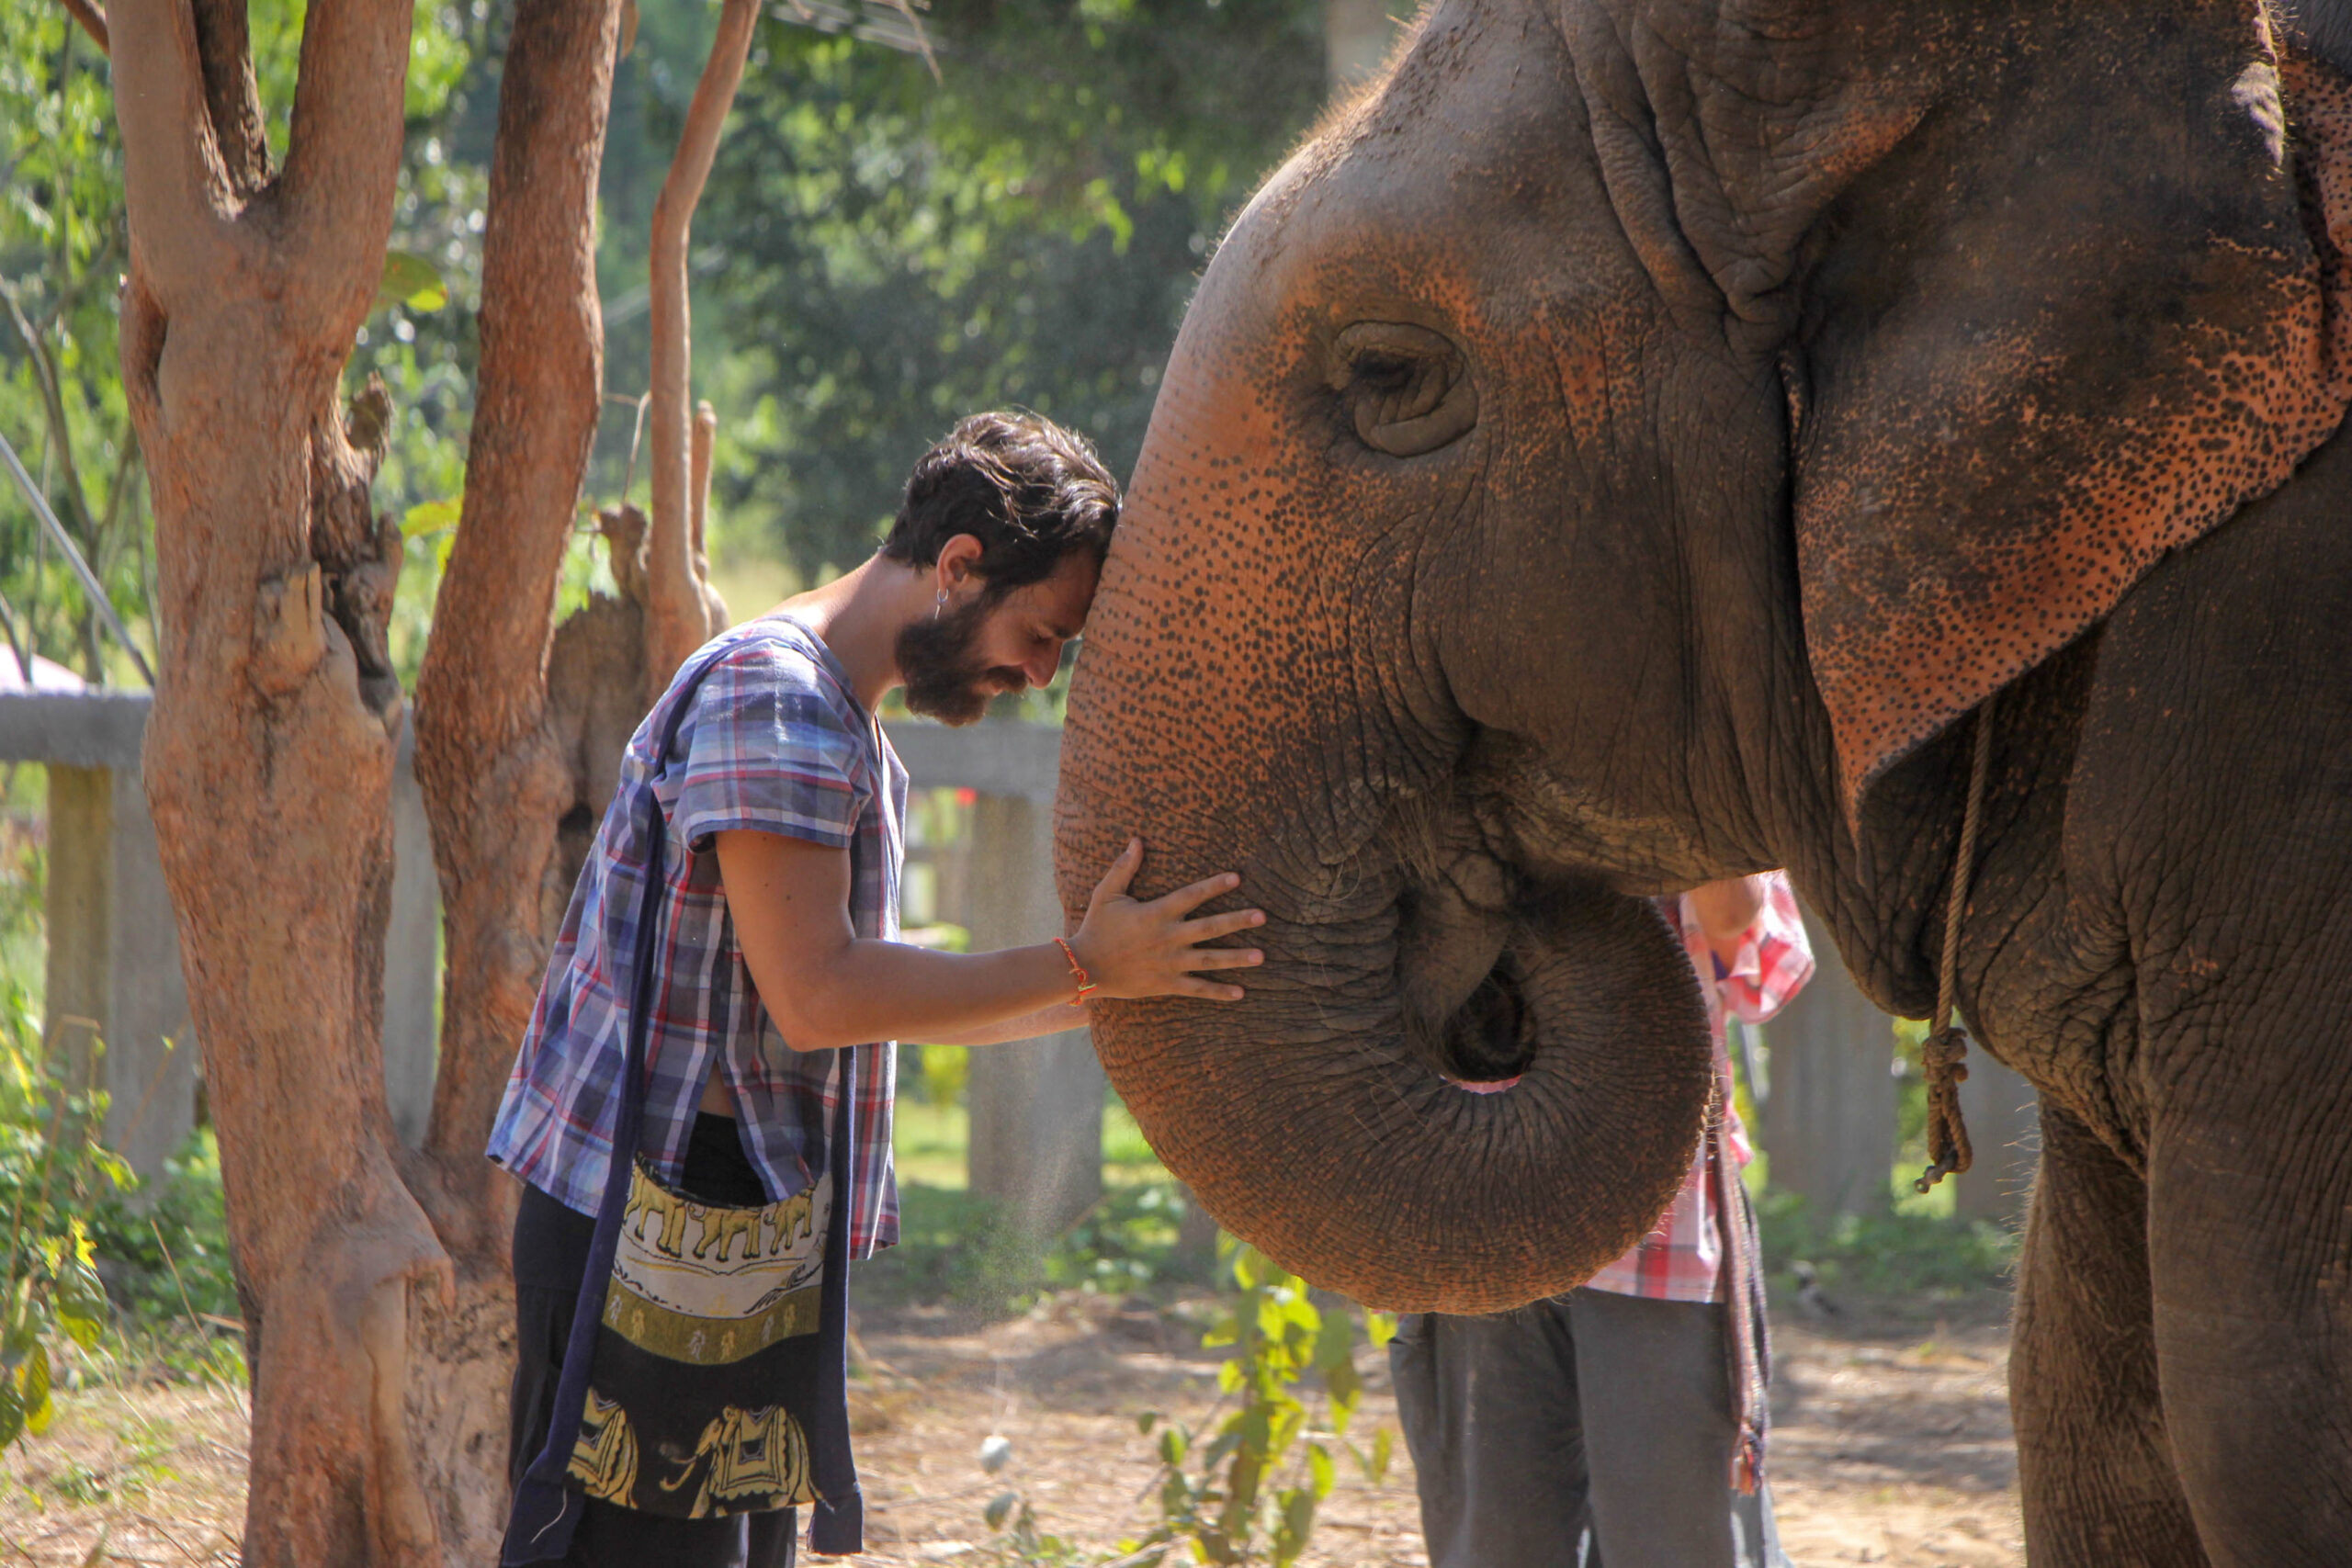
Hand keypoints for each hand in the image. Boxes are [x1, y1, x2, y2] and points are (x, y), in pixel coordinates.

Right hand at [1070, 838, 1264, 1001]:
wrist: (1084, 967)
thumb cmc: (1096, 927)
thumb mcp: (1107, 894)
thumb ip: (1124, 867)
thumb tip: (1137, 840)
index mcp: (1156, 913)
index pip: (1191, 895)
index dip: (1214, 885)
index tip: (1237, 877)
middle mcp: (1167, 938)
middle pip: (1209, 928)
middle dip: (1237, 921)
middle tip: (1263, 916)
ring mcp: (1169, 963)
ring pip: (1209, 960)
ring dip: (1236, 958)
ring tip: (1262, 956)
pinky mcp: (1166, 984)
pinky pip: (1197, 988)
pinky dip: (1219, 992)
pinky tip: (1241, 993)